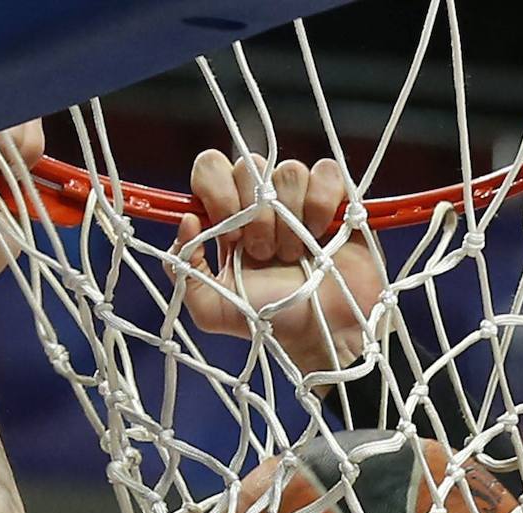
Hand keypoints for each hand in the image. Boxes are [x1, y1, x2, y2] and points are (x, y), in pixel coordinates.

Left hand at [172, 151, 383, 375]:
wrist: (320, 336)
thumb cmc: (271, 322)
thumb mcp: (211, 309)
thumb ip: (183, 269)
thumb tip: (188, 218)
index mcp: (230, 217)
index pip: (212, 169)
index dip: (218, 193)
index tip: (229, 237)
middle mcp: (263, 202)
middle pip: (249, 166)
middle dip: (255, 216)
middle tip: (264, 254)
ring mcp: (301, 198)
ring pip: (289, 171)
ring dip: (290, 220)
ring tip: (295, 255)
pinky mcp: (338, 200)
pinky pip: (327, 172)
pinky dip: (322, 203)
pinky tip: (323, 234)